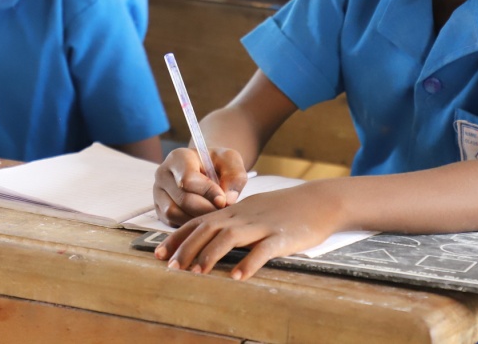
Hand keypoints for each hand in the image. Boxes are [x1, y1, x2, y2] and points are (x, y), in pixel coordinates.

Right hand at [154, 146, 247, 225]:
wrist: (207, 169)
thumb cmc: (218, 164)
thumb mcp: (231, 161)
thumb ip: (234, 176)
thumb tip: (227, 200)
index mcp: (179, 157)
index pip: (188, 179)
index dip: (208, 192)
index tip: (223, 200)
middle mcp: (163, 174)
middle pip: (182, 199)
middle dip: (206, 209)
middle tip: (222, 212)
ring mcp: (158, 192)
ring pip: (174, 213)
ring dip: (197, 219)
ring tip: (213, 216)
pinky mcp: (159, 209)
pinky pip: (171, 223)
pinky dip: (189, 224)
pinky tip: (203, 219)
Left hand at [155, 182, 343, 279]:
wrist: (319, 201)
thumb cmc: (284, 209)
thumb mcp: (252, 211)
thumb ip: (231, 223)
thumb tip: (207, 241)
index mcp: (234, 212)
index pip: (198, 222)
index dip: (177, 238)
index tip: (158, 255)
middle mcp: (242, 216)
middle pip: (207, 229)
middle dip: (186, 248)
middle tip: (171, 268)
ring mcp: (262, 225)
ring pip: (230, 236)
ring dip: (210, 254)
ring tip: (197, 273)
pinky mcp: (282, 237)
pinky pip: (263, 250)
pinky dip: (248, 263)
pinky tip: (237, 277)